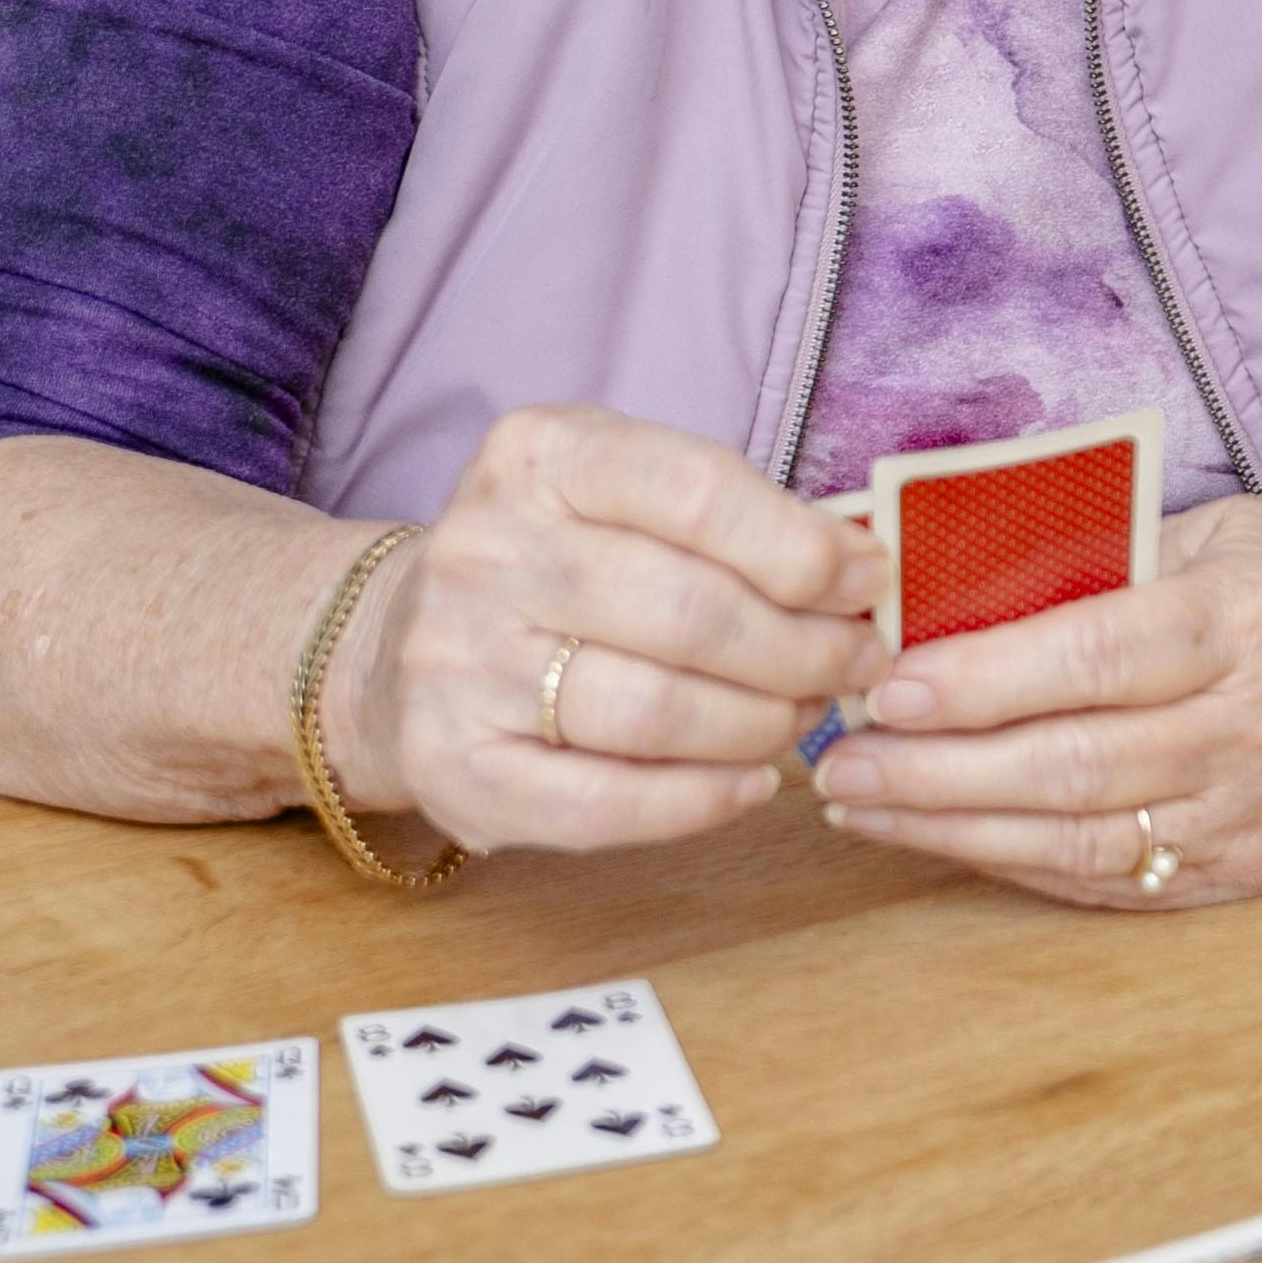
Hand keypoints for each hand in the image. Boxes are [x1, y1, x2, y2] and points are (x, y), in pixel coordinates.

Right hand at [340, 403, 883, 852]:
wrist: (392, 642)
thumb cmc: (558, 559)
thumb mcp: (626, 492)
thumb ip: (736, 517)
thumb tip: (867, 569)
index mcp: (539, 457)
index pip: (697, 492)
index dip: (804, 548)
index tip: (869, 581)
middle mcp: (483, 551)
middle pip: (688, 612)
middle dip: (804, 649)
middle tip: (858, 665)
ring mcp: (455, 663)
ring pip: (653, 713)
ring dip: (762, 725)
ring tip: (804, 717)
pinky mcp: (449, 766)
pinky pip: (600, 805)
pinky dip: (699, 802)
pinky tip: (751, 783)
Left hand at [808, 497, 1261, 906]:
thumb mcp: (1209, 533)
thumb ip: (1086, 556)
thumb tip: (921, 581)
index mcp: (1260, 618)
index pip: (1101, 655)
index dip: (985, 678)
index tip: (888, 684)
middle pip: (1078, 761)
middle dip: (939, 766)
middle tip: (843, 757)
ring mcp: (1261, 812)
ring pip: (1082, 835)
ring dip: (953, 824)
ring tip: (862, 800)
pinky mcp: (1246, 872)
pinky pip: (1108, 878)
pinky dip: (1011, 857)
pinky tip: (940, 833)